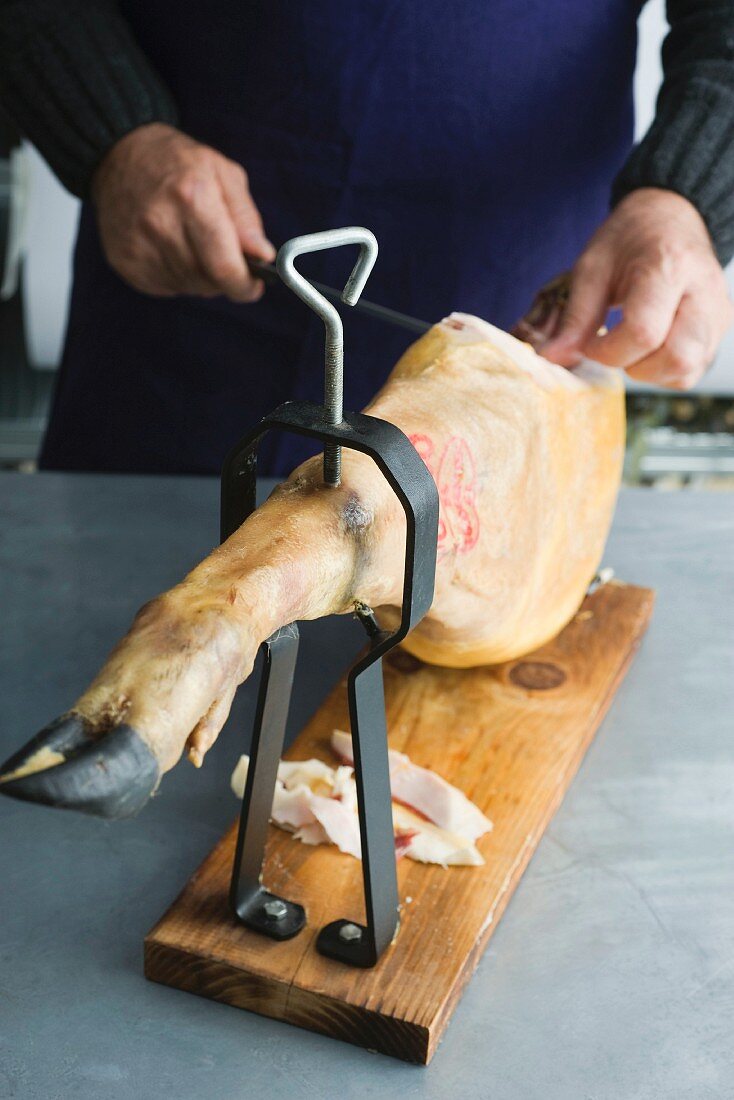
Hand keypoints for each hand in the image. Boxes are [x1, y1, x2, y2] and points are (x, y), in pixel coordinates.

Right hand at [92, 123, 274, 300]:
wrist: (118, 155)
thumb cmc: (177, 163)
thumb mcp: (223, 173)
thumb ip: (246, 218)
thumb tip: (263, 256)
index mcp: (193, 198)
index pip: (225, 267)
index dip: (244, 286)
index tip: (253, 287)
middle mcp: (161, 224)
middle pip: (208, 282)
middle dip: (223, 278)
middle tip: (222, 256)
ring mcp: (139, 245)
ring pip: (188, 287)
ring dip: (200, 277)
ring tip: (193, 244)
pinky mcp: (125, 261)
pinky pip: (165, 288)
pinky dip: (177, 277)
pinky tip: (171, 249)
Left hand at [517, 188, 733, 388]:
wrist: (671, 217)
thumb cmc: (630, 239)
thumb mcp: (592, 267)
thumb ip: (575, 317)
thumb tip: (552, 358)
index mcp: (669, 267)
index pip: (644, 332)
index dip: (608, 351)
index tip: (590, 343)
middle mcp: (703, 292)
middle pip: (677, 358)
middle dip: (634, 366)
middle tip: (614, 347)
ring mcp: (718, 312)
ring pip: (687, 371)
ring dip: (650, 372)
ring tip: (631, 346)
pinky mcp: (721, 327)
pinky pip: (693, 369)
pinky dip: (664, 371)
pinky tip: (649, 348)